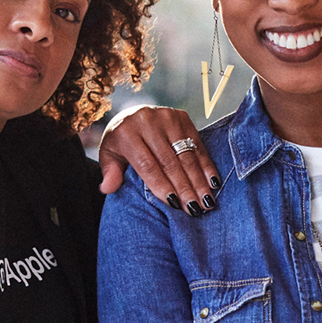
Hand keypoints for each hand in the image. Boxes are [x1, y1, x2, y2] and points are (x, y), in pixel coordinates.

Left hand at [98, 105, 220, 216]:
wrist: (133, 113)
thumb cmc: (121, 141)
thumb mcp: (109, 154)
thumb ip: (110, 171)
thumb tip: (108, 188)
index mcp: (126, 132)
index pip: (147, 163)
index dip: (161, 184)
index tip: (174, 204)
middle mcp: (147, 121)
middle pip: (169, 161)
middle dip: (184, 187)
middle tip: (195, 209)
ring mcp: (167, 117)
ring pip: (186, 154)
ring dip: (198, 180)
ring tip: (206, 202)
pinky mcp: (182, 116)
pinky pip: (197, 144)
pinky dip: (206, 165)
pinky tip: (213, 182)